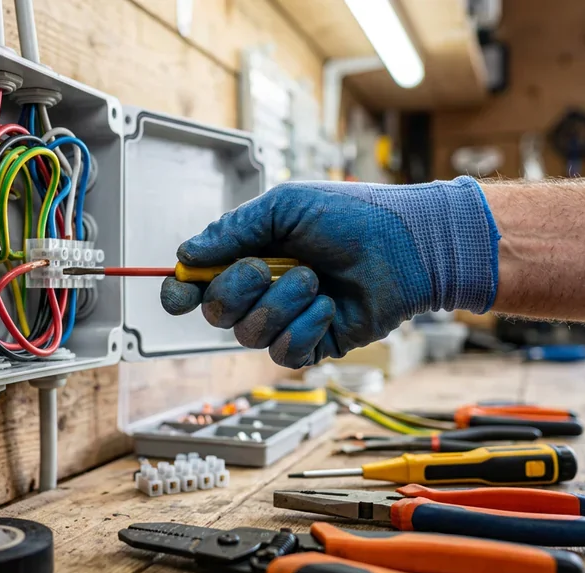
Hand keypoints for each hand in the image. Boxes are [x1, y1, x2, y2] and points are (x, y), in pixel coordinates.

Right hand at [160, 178, 499, 366]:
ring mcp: (286, 319)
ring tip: (315, 280)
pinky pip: (285, 352)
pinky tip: (330, 306)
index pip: (197, 284)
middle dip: (238, 289)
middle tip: (269, 264)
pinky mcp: (314, 344)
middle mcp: (261, 291)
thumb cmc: (351, 216)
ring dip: (280, 303)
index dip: (180, 291)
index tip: (178, 292)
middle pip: (215, 312)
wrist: (407, 245)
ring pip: (249, 334)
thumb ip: (233, 231)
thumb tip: (187, 254)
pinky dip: (306, 326)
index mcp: (247, 255)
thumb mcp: (284, 207)